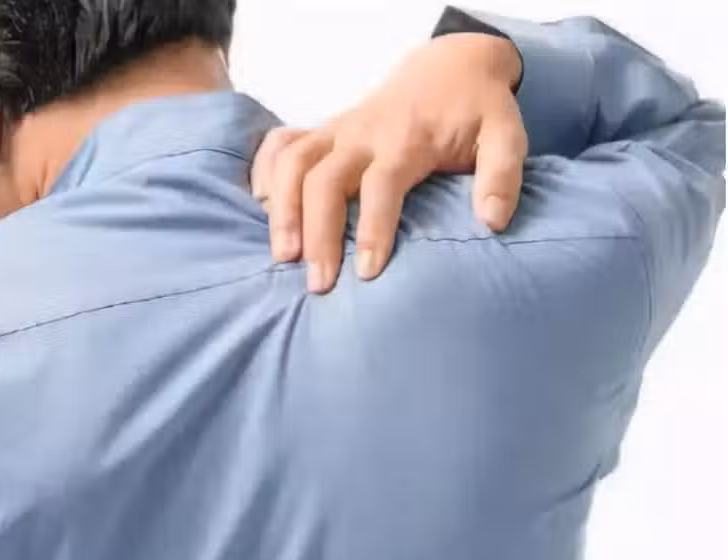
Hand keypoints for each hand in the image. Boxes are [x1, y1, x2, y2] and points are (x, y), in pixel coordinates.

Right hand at [251, 33, 526, 291]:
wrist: (450, 67)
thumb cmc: (476, 112)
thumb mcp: (507, 135)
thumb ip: (502, 176)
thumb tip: (492, 222)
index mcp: (407, 138)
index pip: (381, 184)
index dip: (372, 228)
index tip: (367, 272)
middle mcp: (363, 133)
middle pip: (324, 179)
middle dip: (316, 233)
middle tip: (318, 283)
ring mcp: (337, 130)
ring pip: (294, 163)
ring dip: (283, 210)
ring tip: (282, 257)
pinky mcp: (323, 131)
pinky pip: (280, 145)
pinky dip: (264, 173)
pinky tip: (261, 208)